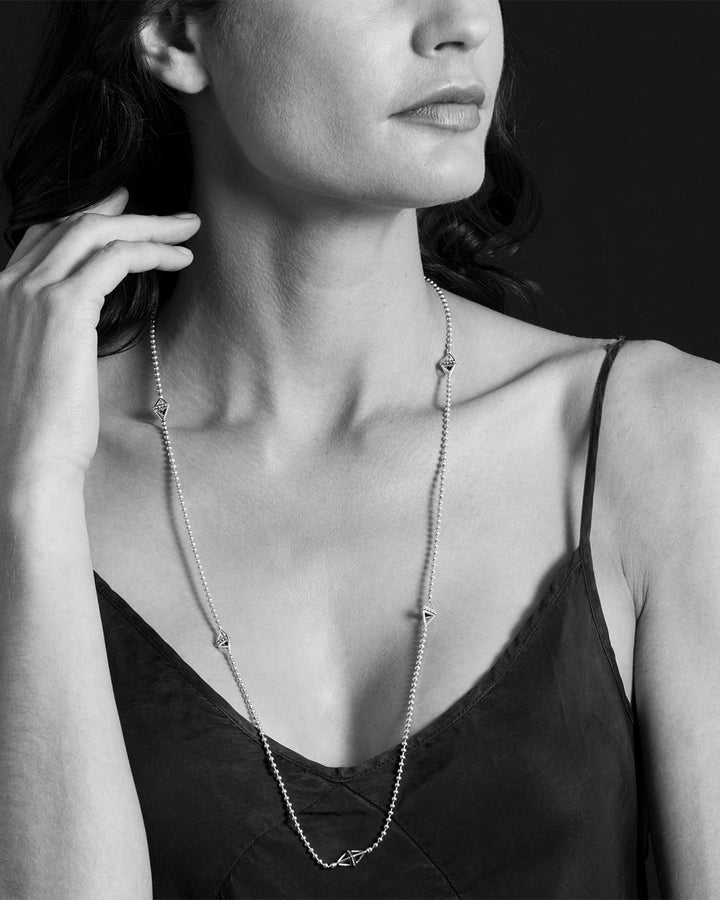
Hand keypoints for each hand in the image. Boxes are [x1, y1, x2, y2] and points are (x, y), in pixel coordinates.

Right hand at [0, 186, 199, 488]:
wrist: (27, 459)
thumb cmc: (38, 424)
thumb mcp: (38, 362)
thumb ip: (50, 328)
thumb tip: (84, 315)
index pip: (44, 235)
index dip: (86, 215)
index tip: (122, 207)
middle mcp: (7, 283)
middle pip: (72, 223)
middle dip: (126, 211)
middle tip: (168, 214)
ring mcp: (31, 292)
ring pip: (96, 232)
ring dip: (148, 225)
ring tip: (186, 229)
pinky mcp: (62, 308)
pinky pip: (115, 259)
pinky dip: (151, 251)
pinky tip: (179, 258)